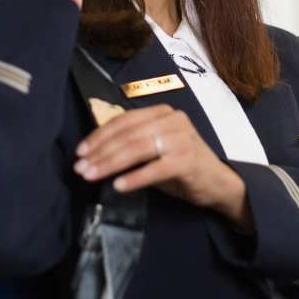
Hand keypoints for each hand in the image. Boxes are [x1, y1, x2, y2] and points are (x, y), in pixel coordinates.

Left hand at [73, 104, 251, 230]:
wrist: (218, 183)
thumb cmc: (180, 165)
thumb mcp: (154, 148)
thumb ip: (130, 144)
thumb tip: (92, 153)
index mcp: (161, 112)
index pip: (123, 120)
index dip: (98, 135)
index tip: (80, 152)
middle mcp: (172, 120)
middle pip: (127, 135)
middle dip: (100, 152)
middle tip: (80, 168)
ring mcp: (182, 139)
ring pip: (137, 149)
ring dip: (110, 164)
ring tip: (91, 176)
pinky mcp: (188, 161)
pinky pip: (155, 169)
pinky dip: (134, 178)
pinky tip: (118, 186)